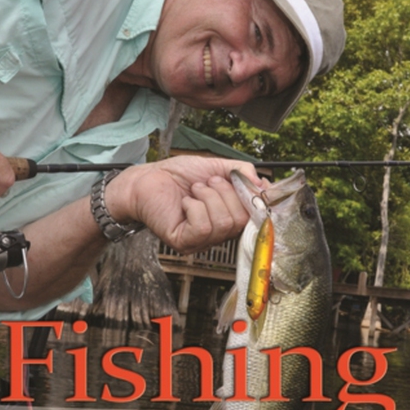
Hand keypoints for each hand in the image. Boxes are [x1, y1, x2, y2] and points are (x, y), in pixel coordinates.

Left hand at [105, 156, 261, 252]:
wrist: (146, 179)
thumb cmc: (177, 175)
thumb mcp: (216, 167)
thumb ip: (241, 172)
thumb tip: (263, 183)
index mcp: (228, 216)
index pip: (254, 217)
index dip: (257, 200)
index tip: (255, 184)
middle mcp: (217, 233)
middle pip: (242, 220)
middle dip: (226, 193)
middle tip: (207, 183)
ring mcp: (201, 240)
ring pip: (223, 223)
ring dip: (209, 197)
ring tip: (194, 191)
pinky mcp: (184, 242)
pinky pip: (203, 227)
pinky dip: (195, 208)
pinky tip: (185, 203)